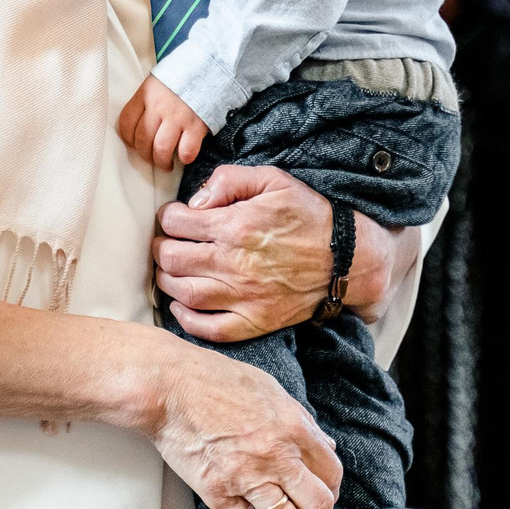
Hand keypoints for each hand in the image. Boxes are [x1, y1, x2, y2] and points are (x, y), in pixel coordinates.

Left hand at [119, 76, 208, 170]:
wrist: (211, 68)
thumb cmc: (182, 77)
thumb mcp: (156, 82)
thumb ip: (145, 102)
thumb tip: (138, 128)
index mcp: (146, 94)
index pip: (126, 123)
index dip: (128, 139)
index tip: (135, 144)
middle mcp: (159, 106)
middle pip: (142, 140)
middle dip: (146, 155)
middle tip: (152, 158)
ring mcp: (178, 116)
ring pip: (161, 149)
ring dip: (162, 162)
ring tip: (166, 164)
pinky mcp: (197, 125)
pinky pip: (186, 151)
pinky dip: (184, 158)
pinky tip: (184, 156)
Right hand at [144, 334, 341, 508]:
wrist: (169, 386)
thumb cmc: (214, 380)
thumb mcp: (270, 389)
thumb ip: (300, 419)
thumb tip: (322, 444)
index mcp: (293, 428)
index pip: (331, 473)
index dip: (331, 489)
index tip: (325, 494)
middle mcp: (276, 456)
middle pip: (317, 506)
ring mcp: (247, 477)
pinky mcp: (218, 492)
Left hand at [154, 164, 406, 339]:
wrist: (347, 258)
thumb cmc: (309, 215)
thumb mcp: (273, 179)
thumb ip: (229, 180)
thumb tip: (195, 201)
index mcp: (235, 226)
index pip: (175, 223)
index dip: (167, 217)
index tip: (173, 218)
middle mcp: (234, 263)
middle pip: (172, 259)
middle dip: (162, 248)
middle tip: (168, 243)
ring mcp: (244, 296)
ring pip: (183, 293)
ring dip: (167, 280)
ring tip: (172, 270)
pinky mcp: (255, 321)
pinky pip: (208, 328)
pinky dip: (186, 319)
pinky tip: (182, 304)